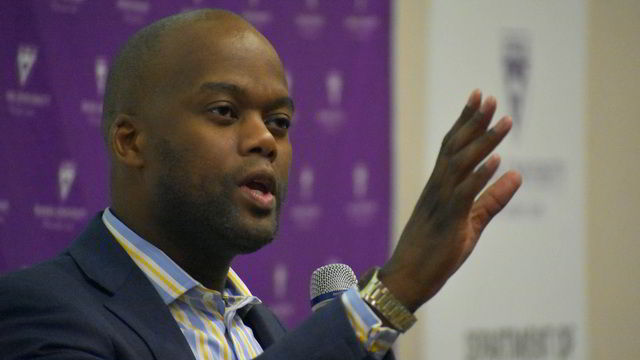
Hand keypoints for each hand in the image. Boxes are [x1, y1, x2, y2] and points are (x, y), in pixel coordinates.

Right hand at [379, 90, 521, 311]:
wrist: (408, 277)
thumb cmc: (435, 251)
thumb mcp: (471, 222)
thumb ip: (493, 198)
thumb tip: (517, 174)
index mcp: (439, 187)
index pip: (452, 146)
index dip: (466, 121)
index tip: (478, 97)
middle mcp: (437, 188)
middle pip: (457, 147)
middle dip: (474, 121)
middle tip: (490, 96)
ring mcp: (441, 203)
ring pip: (462, 165)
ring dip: (484, 142)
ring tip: (503, 121)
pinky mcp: (448, 221)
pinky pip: (465, 194)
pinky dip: (480, 176)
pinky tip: (496, 160)